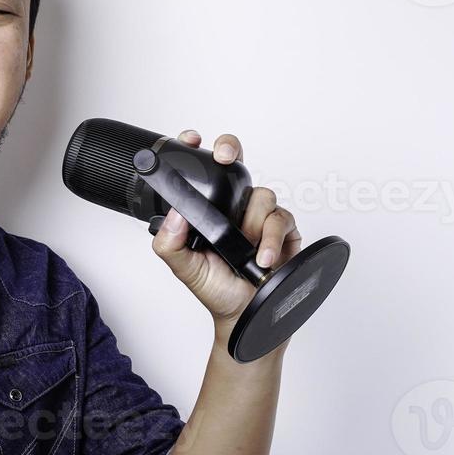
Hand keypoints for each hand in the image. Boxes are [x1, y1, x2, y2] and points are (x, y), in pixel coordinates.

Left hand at [150, 130, 301, 325]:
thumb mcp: (183, 267)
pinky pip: (281, 219)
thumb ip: (170, 242)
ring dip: (252, 223)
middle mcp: (234, 208)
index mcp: (208, 210)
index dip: (198, 150)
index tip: (191, 140)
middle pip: (237, 166)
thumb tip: (173, 214)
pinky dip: (270, 239)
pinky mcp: (283, 230)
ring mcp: (259, 216)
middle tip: (224, 158)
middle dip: (231, 152)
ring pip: (261, 195)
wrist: (244, 314)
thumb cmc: (214, 288)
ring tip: (246, 248)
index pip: (203, 173)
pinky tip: (262, 257)